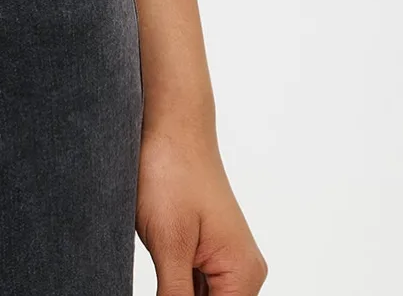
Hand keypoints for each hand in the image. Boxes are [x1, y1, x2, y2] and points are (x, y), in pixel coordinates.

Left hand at [137, 118, 267, 294]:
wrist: (171, 123)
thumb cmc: (171, 171)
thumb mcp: (168, 245)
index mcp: (243, 273)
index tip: (165, 290)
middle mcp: (243, 270)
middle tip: (162, 272)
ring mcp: (226, 258)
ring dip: (175, 292)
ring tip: (163, 259)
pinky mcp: (207, 248)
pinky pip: (194, 283)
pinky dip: (174, 285)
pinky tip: (159, 267)